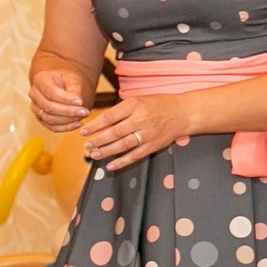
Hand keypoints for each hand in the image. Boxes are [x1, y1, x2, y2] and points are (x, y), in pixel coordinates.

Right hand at [30, 67, 91, 132]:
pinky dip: (65, 127)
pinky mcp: (40, 119)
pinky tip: (78, 124)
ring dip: (67, 120)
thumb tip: (78, 103)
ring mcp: (35, 108)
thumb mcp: (74, 79)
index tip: (80, 102)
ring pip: (49, 119)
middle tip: (84, 112)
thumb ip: (75, 89)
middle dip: (68, 111)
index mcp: (40, 80)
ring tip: (83, 116)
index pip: (50, 92)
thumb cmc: (69, 80)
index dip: (65, 99)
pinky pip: (52, 127)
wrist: (65, 86)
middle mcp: (34, 94)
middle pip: (48, 107)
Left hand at [82, 93, 196, 171]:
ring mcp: (148, 134)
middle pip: (114, 132)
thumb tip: (99, 123)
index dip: (94, 126)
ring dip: (106, 151)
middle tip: (86, 146)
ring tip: (94, 155)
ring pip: (123, 145)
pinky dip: (122, 162)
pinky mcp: (154, 145)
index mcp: (134, 105)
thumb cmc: (158, 104)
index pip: (109, 117)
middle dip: (97, 141)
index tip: (83, 132)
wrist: (184, 113)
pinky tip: (111, 165)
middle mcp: (140, 119)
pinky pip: (135, 156)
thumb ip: (121, 111)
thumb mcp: (138, 101)